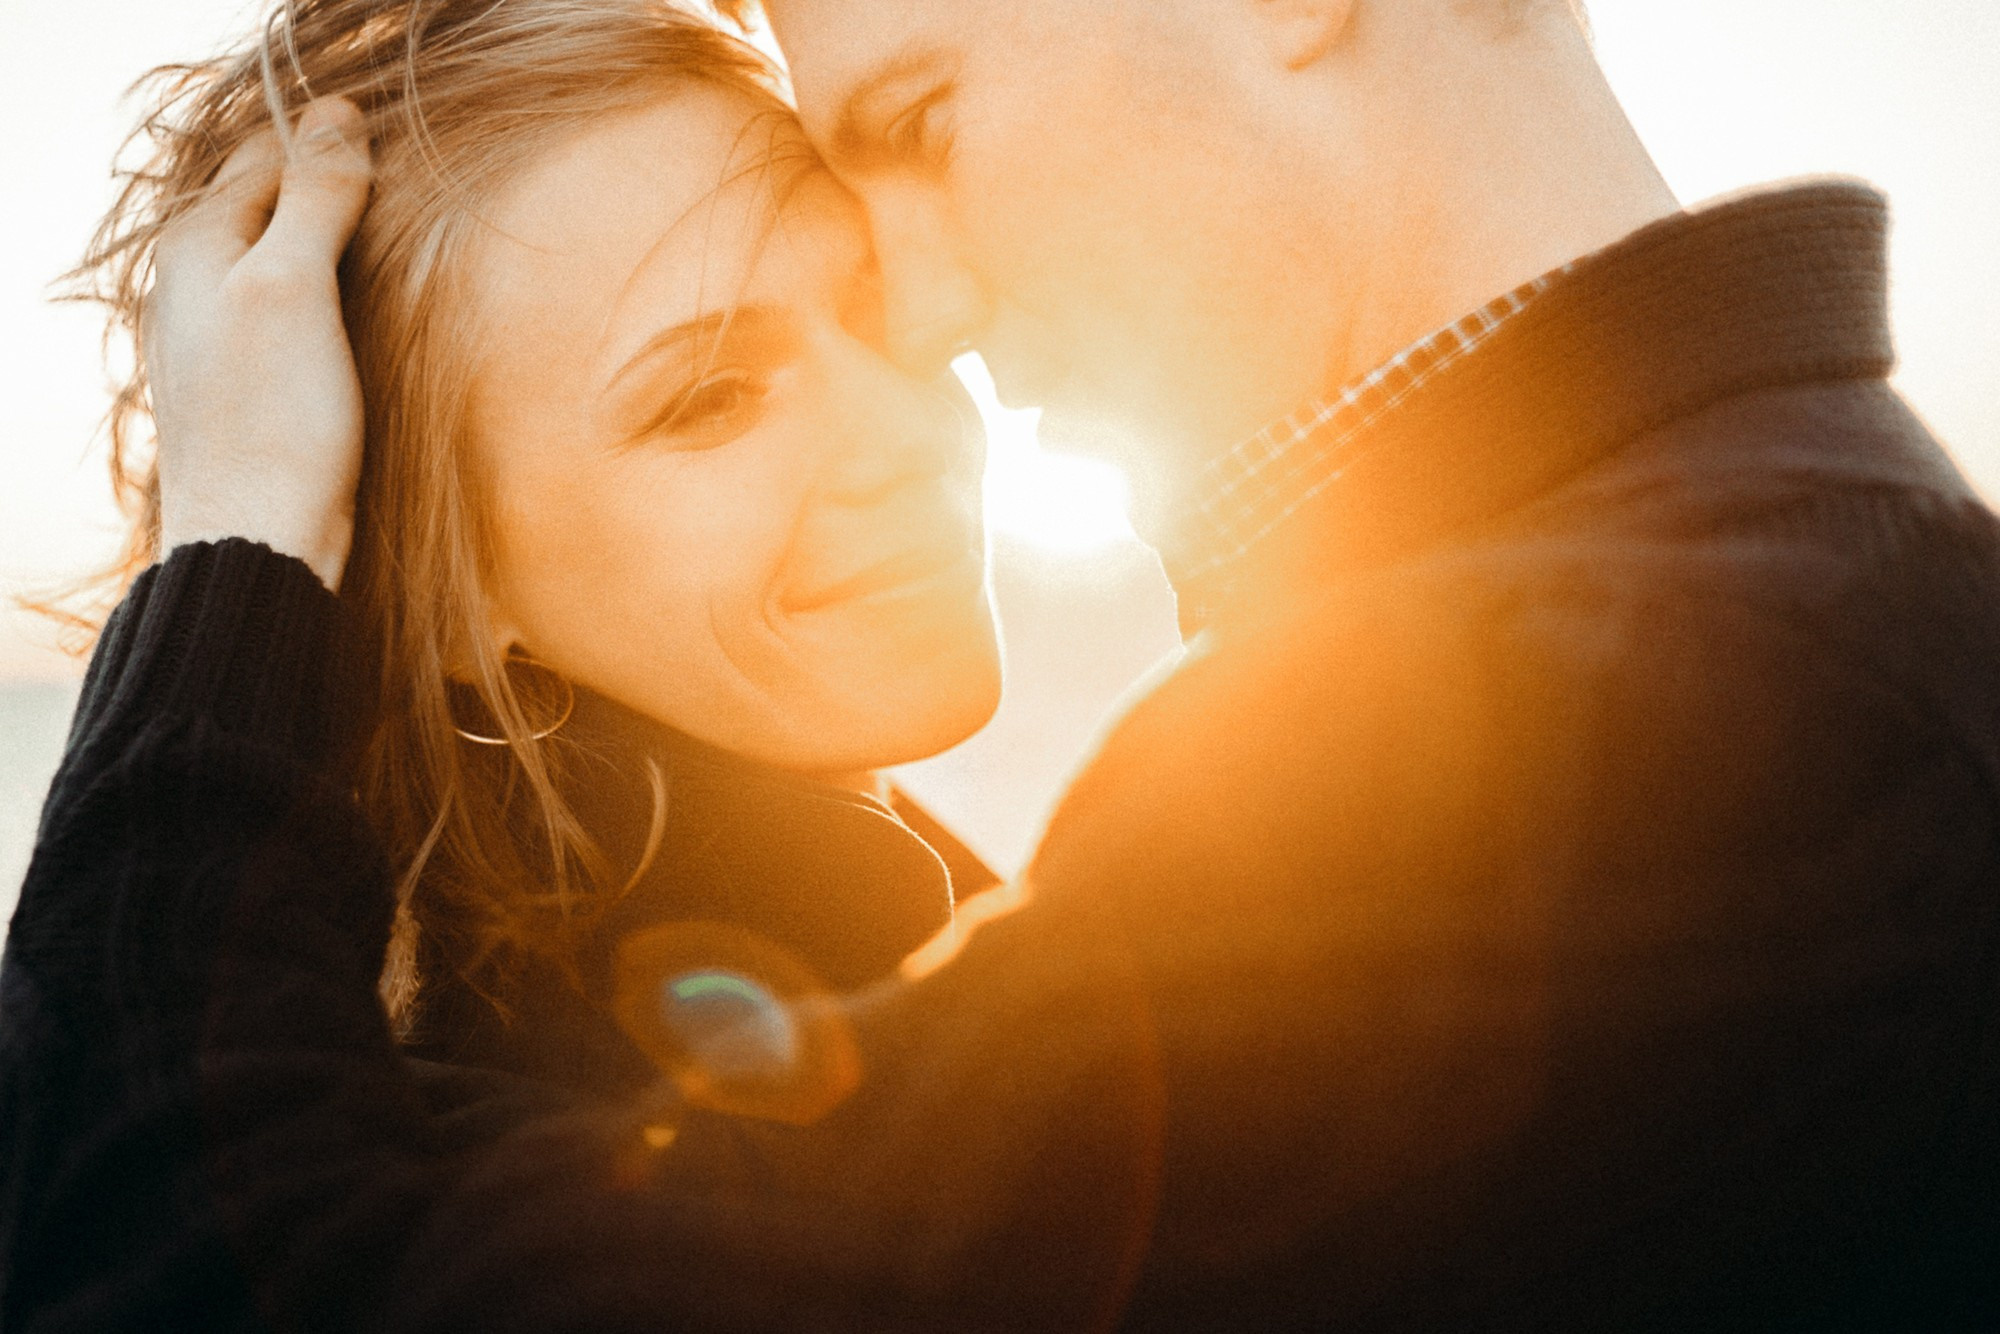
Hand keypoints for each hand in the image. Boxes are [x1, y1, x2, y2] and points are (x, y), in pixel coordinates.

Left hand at [147, 97, 372, 591]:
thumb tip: (338, 115)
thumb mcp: (292, 287)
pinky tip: (375, 310)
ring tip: (404, 234)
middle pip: (273, 203)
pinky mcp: (255, 384)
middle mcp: (197, 283)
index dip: (331, 140)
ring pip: (287, 257)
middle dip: (334, 185)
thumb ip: (313, 198)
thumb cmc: (273, 420)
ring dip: (341, 242)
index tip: (397, 141)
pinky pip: (298, 308)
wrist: (260, 542)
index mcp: (195, 244)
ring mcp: (225, 336)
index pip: (269, 152)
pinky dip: (338, 293)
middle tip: (409, 181)